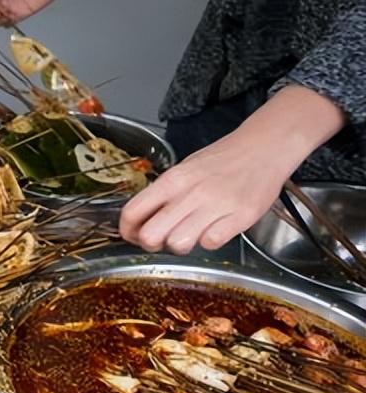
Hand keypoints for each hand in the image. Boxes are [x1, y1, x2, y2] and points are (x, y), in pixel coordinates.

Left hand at [118, 132, 287, 253]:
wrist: (265, 147)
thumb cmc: (222, 161)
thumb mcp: (184, 170)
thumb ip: (163, 195)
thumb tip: (140, 222)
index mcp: (173, 180)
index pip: (132, 212)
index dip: (127, 231)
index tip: (133, 235)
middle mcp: (191, 192)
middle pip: (150, 235)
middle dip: (151, 244)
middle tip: (162, 238)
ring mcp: (216, 205)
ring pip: (178, 244)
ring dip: (181, 245)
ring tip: (192, 232)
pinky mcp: (240, 216)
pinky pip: (211, 243)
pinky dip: (210, 241)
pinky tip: (215, 228)